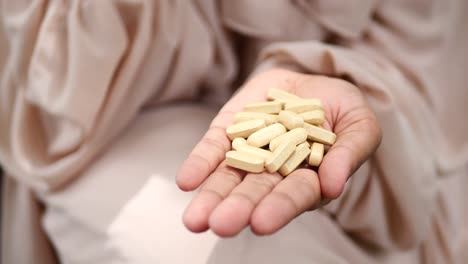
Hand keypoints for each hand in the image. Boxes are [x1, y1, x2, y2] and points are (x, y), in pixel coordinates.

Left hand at [176, 69, 381, 235]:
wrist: (308, 81)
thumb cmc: (339, 107)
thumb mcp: (359, 123)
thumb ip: (351, 151)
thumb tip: (334, 184)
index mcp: (309, 177)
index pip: (295, 195)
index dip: (279, 208)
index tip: (261, 222)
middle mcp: (275, 172)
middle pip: (256, 191)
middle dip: (239, 208)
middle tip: (220, 224)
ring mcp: (248, 152)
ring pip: (228, 178)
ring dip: (212, 196)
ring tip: (195, 219)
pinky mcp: (229, 132)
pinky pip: (212, 150)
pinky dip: (200, 165)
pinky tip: (187, 181)